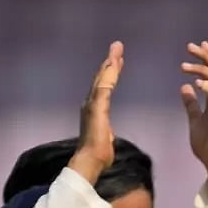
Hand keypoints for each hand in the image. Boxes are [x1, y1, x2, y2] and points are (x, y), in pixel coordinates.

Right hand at [69, 41, 124, 182]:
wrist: (90, 161)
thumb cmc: (98, 155)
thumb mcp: (105, 139)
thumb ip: (105, 133)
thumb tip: (107, 136)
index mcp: (94, 109)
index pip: (104, 86)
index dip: (110, 73)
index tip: (117, 61)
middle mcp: (90, 103)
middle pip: (102, 78)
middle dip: (110, 62)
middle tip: (117, 46)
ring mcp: (92, 104)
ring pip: (102, 79)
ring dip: (110, 63)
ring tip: (117, 49)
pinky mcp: (97, 108)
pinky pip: (104, 87)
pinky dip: (109, 75)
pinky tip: (114, 64)